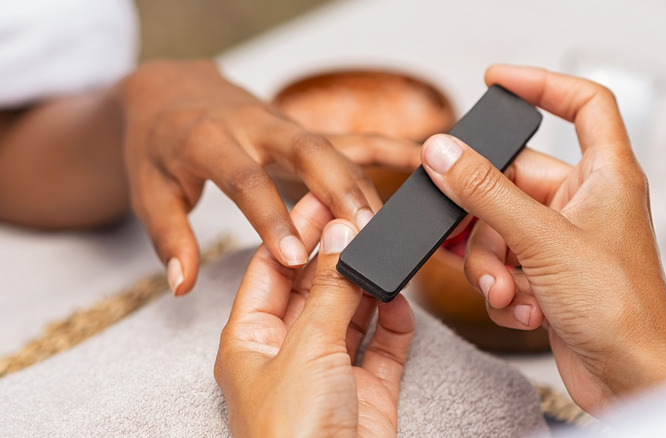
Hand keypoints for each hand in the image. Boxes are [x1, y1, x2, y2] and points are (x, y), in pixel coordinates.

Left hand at [118, 60, 419, 294]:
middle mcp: (254, 127)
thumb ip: (169, 237)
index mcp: (209, 141)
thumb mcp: (149, 192)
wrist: (172, 93)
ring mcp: (285, 125)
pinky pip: (350, 137)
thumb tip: (182, 283)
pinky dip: (387, 147)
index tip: (294, 256)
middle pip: (305, 152)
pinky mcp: (305, 130)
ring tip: (390, 227)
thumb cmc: (159, 147)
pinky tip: (419, 158)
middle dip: (338, 190)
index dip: (270, 217)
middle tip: (363, 231)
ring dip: (364, 185)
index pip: (245, 180)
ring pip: (334, 149)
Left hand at [214, 193, 414, 436]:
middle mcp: (288, 353)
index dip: (294, 233)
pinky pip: (383, 344)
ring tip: (386, 248)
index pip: (271, 270)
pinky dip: (394, 320)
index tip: (323, 198)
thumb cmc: (293, 436)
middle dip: (338, 253)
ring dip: (369, 284)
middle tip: (364, 215)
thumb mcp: (307, 348)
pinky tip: (399, 299)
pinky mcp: (367, 390)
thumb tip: (343, 233)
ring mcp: (329, 372)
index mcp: (251, 341)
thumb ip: (331, 289)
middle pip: (314, 287)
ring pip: (352, 312)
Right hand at [420, 65, 665, 413]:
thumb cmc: (622, 309)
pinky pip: (505, 263)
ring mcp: (563, 240)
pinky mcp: (548, 275)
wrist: (631, 379)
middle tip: (481, 240)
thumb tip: (444, 153)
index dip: (541, 84)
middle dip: (488, 222)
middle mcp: (583, 202)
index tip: (497, 81)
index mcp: (605, 175)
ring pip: (499, 229)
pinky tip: (524, 308)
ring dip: (493, 264)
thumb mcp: (541, 239)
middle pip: (512, 182)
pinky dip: (504, 287)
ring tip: (510, 291)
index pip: (583, 105)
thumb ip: (486, 192)